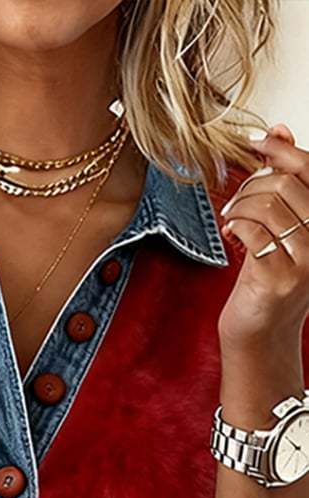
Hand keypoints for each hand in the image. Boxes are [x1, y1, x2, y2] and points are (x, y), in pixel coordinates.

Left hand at [217, 123, 308, 355]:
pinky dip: (236, 226)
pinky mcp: (278, 278)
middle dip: (252, 185)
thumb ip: (287, 182)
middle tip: (236, 202)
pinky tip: (231, 234)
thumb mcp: (285, 227)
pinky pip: (252, 232)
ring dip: (239, 206)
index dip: (281, 148)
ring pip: (267, 205)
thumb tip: (281, 128)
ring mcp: (305, 261)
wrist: (262, 334)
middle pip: (286, 184)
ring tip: (231, 218)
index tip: (254, 141)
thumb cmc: (271, 278)